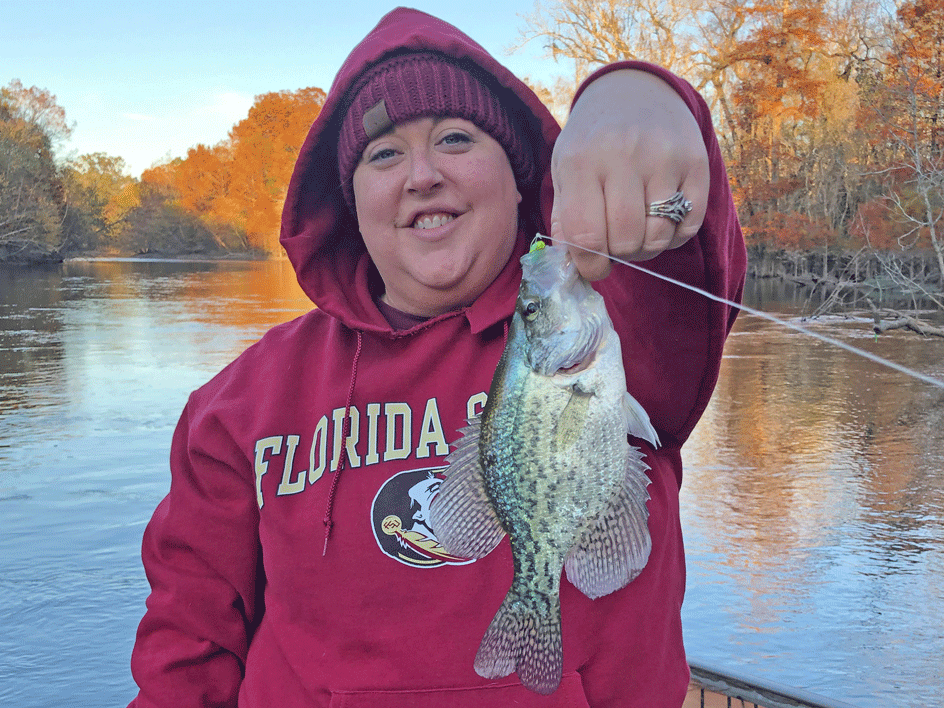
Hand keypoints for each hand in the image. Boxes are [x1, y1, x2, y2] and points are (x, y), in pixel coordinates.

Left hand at [550, 69, 708, 280]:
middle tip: (616, 243)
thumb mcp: (565, 171)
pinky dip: (673, 237)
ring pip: (657, 236)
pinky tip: (660, 222)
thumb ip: (565, 220)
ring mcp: (664, 158)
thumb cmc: (593, 142)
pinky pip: (689, 226)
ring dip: (646, 248)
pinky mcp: (697, 163)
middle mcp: (623, 156)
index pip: (587, 236)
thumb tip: (573, 267)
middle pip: (625, 240)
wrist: (636, 94)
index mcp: (581, 161)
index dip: (590, 265)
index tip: (594, 268)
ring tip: (637, 232)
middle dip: (619, 255)